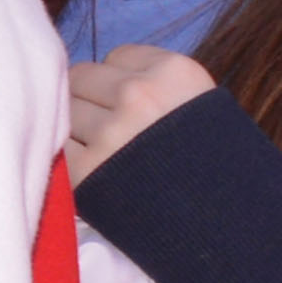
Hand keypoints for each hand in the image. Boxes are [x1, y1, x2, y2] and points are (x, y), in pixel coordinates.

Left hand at [66, 45, 214, 179]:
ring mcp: (111, 132)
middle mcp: (141, 95)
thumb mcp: (197, 105)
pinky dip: (69, 157)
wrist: (224, 226)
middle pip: (80, 77)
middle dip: (90, 100)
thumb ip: (152, 82)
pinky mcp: (87, 170)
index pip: (117, 56)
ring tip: (109, 151)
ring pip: (64, 108)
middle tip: (111, 128)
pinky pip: (57, 146)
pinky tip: (97, 170)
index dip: (120, 81)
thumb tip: (90, 78)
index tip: (136, 105)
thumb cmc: (210, 164)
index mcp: (174, 72)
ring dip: (77, 128)